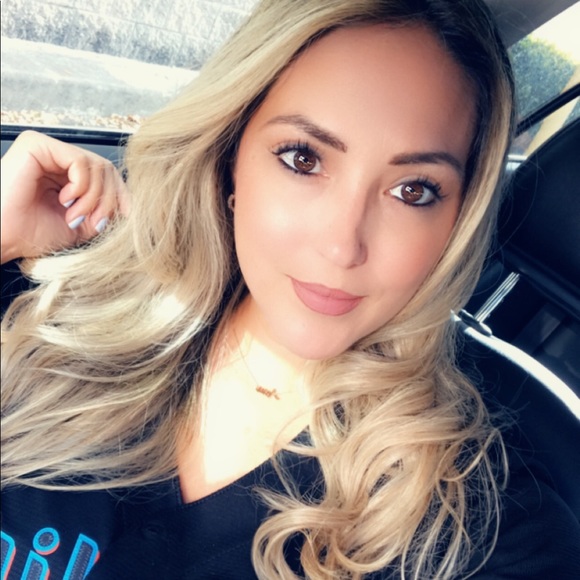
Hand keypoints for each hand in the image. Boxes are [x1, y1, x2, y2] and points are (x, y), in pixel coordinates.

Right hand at [1, 130, 128, 263]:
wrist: (5, 238)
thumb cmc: (33, 234)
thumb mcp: (83, 226)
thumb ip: (105, 212)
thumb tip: (134, 206)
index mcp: (68, 176)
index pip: (109, 176)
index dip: (122, 196)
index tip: (125, 217)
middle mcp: (58, 159)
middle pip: (107, 170)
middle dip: (109, 200)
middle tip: (95, 222)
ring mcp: (48, 150)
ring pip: (98, 166)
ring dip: (94, 197)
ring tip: (75, 216)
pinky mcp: (37, 145)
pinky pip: (80, 161)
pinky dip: (81, 186)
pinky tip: (65, 200)